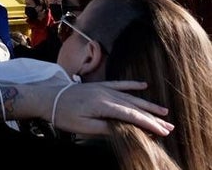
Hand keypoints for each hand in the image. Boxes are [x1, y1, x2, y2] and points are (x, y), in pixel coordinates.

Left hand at [44, 80, 172, 136]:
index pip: (131, 115)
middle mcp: (105, 94)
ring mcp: (102, 88)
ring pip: (129, 97)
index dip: (148, 124)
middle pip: (134, 106)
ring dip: (147, 104)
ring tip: (163, 111)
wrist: (46, 97)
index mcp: (102, 105)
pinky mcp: (98, 86)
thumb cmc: (63, 114)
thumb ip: (106, 128)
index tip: (163, 131)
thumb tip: (126, 130)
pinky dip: (131, 85)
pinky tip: (143, 85)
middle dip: (153, 117)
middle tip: (170, 125)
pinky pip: (118, 84)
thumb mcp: (83, 127)